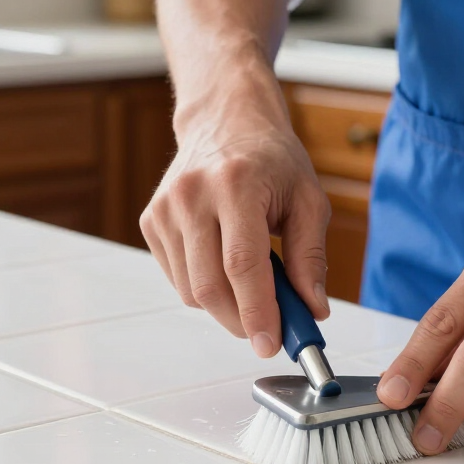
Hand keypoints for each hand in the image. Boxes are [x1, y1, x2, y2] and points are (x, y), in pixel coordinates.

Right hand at [141, 67, 330, 357]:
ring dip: (225, 306)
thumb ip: (312, 257)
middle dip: (242, 320)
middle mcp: (192, 194)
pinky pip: (177, 278)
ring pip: (190, 290)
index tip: (272, 344)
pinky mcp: (150, 220)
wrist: (226, 120)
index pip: (242, 265)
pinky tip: (225, 265)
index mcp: (236, 184)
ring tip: (253, 286)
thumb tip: (313, 309)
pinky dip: (205, 287)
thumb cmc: (272, 159)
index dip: (258, 311)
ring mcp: (165, 208)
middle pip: (210, 286)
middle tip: (269, 330)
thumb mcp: (308, 200)